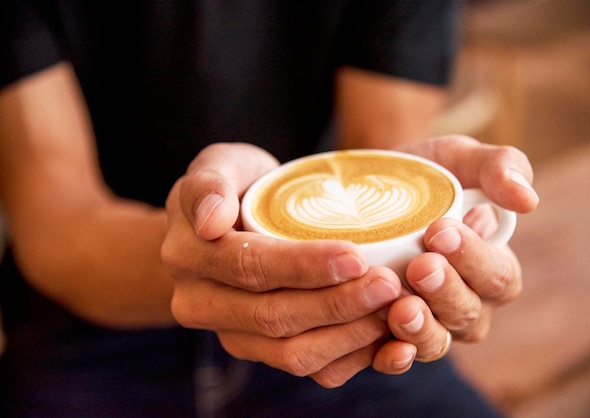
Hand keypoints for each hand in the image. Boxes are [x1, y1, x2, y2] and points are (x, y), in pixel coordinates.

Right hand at [161, 143, 402, 386]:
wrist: (228, 226)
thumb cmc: (233, 187)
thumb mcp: (219, 166)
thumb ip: (209, 183)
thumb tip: (211, 220)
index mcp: (189, 256)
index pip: (249, 266)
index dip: (303, 266)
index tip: (355, 255)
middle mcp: (200, 304)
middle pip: (273, 317)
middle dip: (336, 304)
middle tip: (387, 284)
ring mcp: (230, 334)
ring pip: (291, 354)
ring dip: (347, 336)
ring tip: (391, 309)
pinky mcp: (258, 351)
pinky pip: (306, 368)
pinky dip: (348, 358)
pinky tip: (384, 338)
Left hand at [371, 135, 538, 372]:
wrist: (369, 188)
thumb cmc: (428, 175)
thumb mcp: (462, 158)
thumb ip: (501, 168)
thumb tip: (528, 200)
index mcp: (491, 269)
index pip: (497, 277)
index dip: (474, 259)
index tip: (442, 231)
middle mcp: (464, 303)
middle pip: (468, 314)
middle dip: (446, 292)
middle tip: (421, 266)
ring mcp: (427, 321)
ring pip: (436, 342)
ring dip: (422, 330)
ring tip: (402, 308)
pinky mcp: (388, 332)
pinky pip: (396, 356)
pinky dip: (393, 357)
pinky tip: (384, 348)